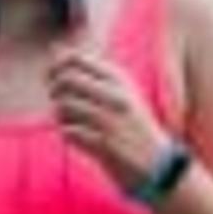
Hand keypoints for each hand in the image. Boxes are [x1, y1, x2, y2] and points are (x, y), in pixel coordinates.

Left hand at [47, 45, 173, 193]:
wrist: (158, 164)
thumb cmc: (133, 126)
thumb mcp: (120, 92)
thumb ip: (90, 72)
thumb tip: (54, 48)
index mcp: (119, 80)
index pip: (76, 58)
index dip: (56, 66)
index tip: (54, 77)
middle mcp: (114, 96)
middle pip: (66, 79)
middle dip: (54, 88)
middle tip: (57, 99)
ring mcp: (108, 120)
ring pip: (62, 105)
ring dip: (59, 114)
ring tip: (71, 121)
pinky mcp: (102, 144)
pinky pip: (67, 131)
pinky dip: (67, 134)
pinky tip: (78, 137)